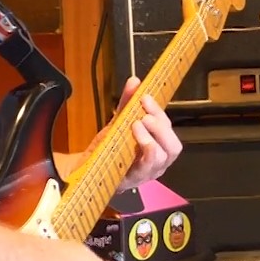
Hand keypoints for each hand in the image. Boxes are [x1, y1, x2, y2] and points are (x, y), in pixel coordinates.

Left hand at [117, 76, 180, 191]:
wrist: (86, 167)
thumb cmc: (108, 147)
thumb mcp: (119, 122)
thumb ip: (127, 103)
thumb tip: (134, 81)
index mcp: (158, 145)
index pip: (167, 128)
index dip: (159, 112)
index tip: (145, 97)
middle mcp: (159, 161)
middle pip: (173, 145)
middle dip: (160, 126)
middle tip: (144, 115)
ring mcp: (149, 172)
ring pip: (164, 156)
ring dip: (152, 137)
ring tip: (136, 125)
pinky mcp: (135, 179)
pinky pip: (148, 167)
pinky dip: (146, 151)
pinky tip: (138, 141)